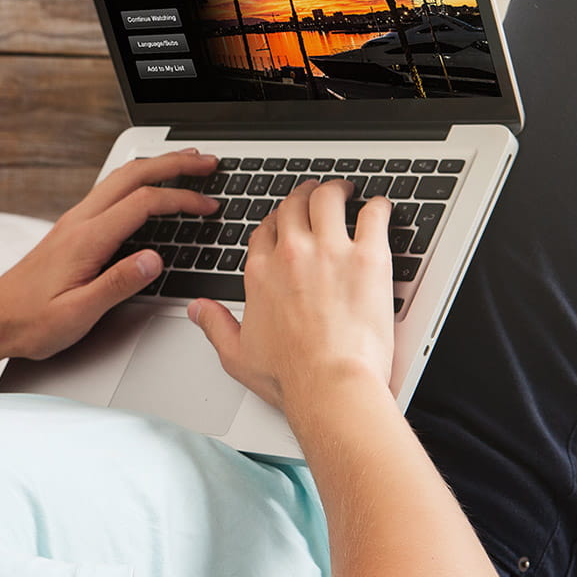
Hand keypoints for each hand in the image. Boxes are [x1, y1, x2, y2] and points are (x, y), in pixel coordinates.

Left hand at [0, 149, 220, 360]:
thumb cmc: (30, 321)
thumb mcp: (77, 313)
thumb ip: (117, 284)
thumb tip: (154, 260)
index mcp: (85, 239)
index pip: (142, 203)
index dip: (181, 200)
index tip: (208, 205)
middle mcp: (78, 222)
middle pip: (131, 175)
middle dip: (173, 163)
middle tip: (206, 161)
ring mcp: (72, 222)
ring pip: (119, 179)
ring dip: (155, 167)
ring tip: (185, 163)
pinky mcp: (70, 230)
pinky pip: (109, 193)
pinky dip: (137, 182)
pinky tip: (148, 188)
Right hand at [191, 179, 394, 414]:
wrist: (330, 386)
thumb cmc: (290, 375)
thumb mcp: (236, 354)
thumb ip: (215, 325)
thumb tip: (197, 310)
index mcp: (261, 273)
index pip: (264, 230)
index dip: (276, 222)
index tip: (286, 224)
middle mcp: (291, 254)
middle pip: (294, 206)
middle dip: (305, 196)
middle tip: (316, 195)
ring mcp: (329, 251)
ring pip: (329, 199)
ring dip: (337, 190)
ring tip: (346, 191)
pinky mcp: (367, 257)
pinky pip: (374, 214)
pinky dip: (378, 207)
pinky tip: (379, 208)